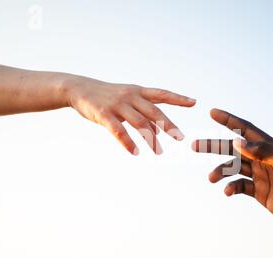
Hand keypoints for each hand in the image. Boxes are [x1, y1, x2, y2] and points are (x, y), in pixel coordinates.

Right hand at [67, 77, 195, 154]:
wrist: (79, 88)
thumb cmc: (107, 96)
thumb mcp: (128, 101)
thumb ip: (143, 114)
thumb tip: (159, 131)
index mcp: (138, 91)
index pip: (162, 94)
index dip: (178, 98)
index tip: (193, 102)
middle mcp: (130, 96)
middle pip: (154, 111)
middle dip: (168, 125)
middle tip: (180, 138)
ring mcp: (117, 104)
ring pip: (139, 123)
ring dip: (150, 139)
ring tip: (159, 152)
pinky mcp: (104, 114)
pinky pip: (119, 130)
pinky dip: (128, 142)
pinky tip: (135, 152)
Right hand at [192, 108, 272, 229]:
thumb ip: (263, 152)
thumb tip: (237, 140)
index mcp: (271, 148)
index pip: (246, 129)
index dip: (229, 120)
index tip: (212, 112)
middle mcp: (263, 159)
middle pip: (234, 149)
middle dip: (214, 146)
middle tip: (194, 145)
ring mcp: (262, 176)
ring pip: (234, 169)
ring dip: (220, 171)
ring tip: (211, 178)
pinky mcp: (261, 192)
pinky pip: (241, 186)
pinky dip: (231, 188)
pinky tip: (227, 192)